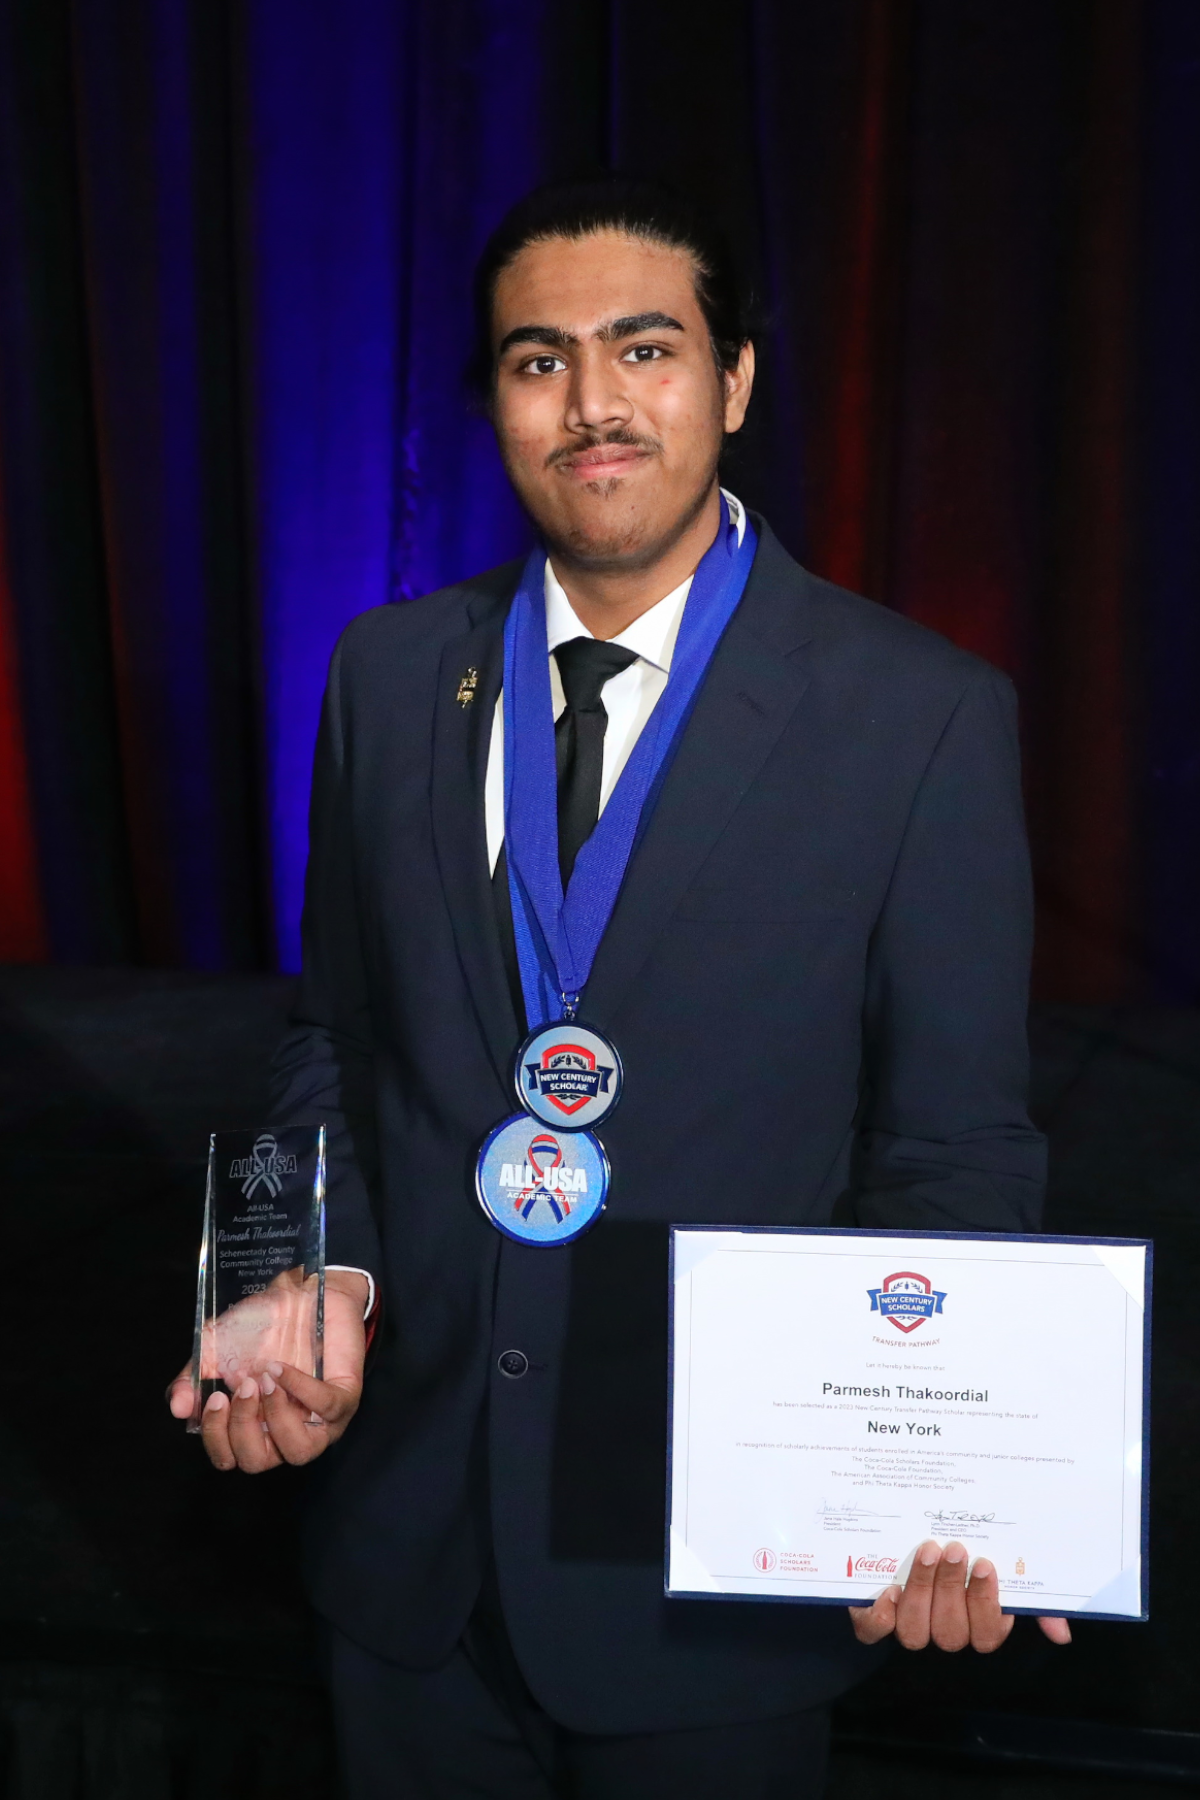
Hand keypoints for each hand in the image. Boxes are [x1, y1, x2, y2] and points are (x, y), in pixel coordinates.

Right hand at [167, 1269, 368, 1472]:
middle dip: (243, 1427)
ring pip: (299, 1452)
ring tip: (265, 1379)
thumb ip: (193, 1377)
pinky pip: (327, 1409)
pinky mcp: (345, 1398)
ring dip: (276, 1416)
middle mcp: (286, 1431)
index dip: (217, 1438)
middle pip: (258, 1462)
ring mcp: (319, 1420)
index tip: (215, 1399)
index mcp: (255, 1426)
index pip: (230, 1459)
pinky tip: (282, 1368)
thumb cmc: (263, 1326)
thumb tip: (177, 1407)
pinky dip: (301, 1390)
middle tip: (242, 1386)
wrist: (305, 1291)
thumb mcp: (218, 1347)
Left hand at [849, 1539, 1071, 1651]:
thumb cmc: (965, 1552)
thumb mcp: (1003, 1565)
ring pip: (915, 1632)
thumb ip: (1035, 1600)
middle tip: (955, 1548)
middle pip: (950, 1632)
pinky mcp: (873, 1616)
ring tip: (928, 1552)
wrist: (911, 1528)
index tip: (985, 1565)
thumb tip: (1062, 1636)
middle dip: (952, 1588)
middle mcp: (942, 1628)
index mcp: (976, 1621)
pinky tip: (890, 1589)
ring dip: (922, 1591)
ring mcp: (908, 1624)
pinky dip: (881, 1616)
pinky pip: (873, 1632)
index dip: (985, 1604)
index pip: (987, 1635)